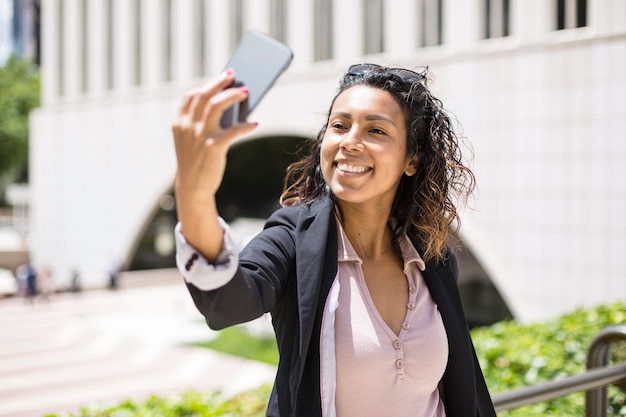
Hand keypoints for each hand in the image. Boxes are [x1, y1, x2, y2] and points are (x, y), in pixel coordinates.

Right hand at [172, 70, 256, 198]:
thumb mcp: (192, 140)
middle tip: (234, 76)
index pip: (191, 96)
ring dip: (232, 96)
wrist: (192, 187)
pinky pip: (234, 130)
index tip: (222, 77)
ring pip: (217, 105)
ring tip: (245, 92)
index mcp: (179, 123)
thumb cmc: (196, 161)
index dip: (207, 84)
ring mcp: (200, 135)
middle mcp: (187, 126)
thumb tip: (229, 105)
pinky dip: (246, 125)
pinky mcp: (213, 146)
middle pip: (205, 95)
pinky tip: (255, 124)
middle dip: (220, 82)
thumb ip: (202, 123)